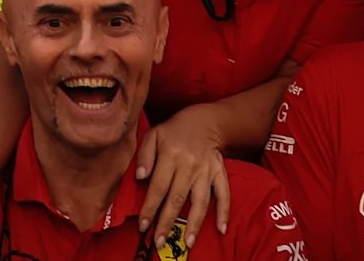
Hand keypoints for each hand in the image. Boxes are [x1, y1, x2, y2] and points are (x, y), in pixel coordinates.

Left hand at [137, 114, 229, 242]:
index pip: (158, 187)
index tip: (144, 226)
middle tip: (160, 241)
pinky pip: (224, 194)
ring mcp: (206, 170)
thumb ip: (144, 156)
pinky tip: (221, 229)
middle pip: (177, 198)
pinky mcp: (220, 172)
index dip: (150, 208)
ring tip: (188, 243)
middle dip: (167, 222)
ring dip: (195, 224)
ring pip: (200, 201)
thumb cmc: (173, 131)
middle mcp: (189, 164)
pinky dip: (224, 212)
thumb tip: (140, 177)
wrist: (203, 120)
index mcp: (170, 154)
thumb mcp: (152, 135)